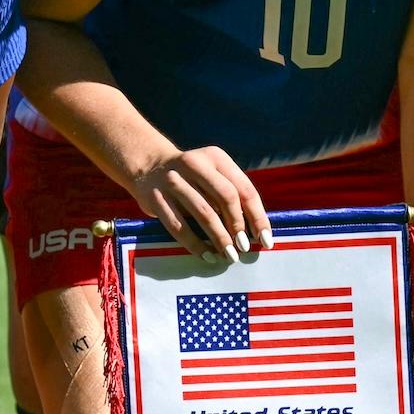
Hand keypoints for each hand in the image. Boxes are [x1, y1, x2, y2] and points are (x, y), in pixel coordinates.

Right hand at [124, 144, 271, 260]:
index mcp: (216, 157)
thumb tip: (255, 232)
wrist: (148, 165)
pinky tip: (206, 255)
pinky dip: (195, 244)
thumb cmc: (192, 177)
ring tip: (228, 256)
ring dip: (219, 238)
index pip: (244, 188)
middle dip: (238, 226)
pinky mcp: (156, 198)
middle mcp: (194, 164)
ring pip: (203, 213)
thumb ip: (231, 193)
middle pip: (226, 197)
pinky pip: (178, 226)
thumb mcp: (212, 172)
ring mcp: (173, 180)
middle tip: (243, 247)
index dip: (257, 216)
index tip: (265, 240)